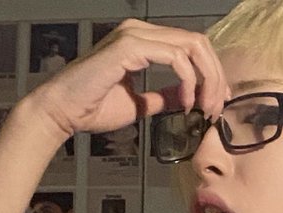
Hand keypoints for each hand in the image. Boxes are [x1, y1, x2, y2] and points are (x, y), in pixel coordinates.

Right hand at [27, 19, 229, 138]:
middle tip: (217, 107)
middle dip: (215, 77)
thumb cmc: (93, 107)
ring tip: (205, 108)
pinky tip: (186, 103)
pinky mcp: (130, 47)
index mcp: (143, 41)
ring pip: (192, 46)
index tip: (217, 102)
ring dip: (207, 80)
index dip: (212, 73)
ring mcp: (134, 35)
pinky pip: (175, 57)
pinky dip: (189, 81)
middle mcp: (140, 31)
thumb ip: (165, 96)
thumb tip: (186, 97)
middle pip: (198, 43)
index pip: (191, 47)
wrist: (64, 111)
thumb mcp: (141, 103)